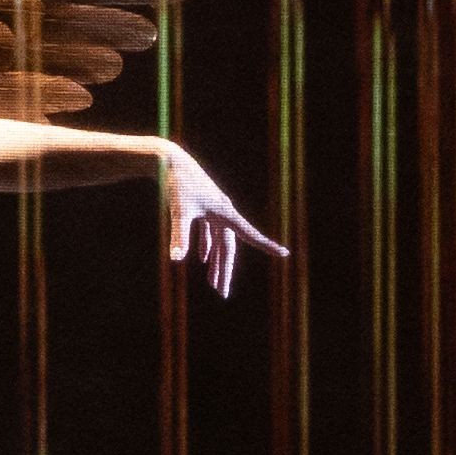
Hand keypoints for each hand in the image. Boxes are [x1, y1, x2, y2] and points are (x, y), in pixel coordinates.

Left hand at [161, 144, 283, 295]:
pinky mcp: (203, 208)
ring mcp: (214, 210)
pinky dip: (207, 246)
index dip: (267, 246)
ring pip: (219, 242)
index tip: (284, 254)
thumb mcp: (180, 212)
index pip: (250, 235)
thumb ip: (180, 237)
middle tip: (222, 294)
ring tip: (212, 284)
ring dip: (216, 262)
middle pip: (229, 247)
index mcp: (226, 213)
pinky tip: (202, 259)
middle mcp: (224, 213)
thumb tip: (176, 260)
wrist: (170, 161)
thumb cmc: (177, 184)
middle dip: (225, 271)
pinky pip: (210, 232)